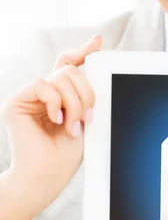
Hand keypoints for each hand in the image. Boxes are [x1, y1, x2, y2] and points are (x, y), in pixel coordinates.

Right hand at [0, 34, 101, 219]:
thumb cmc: (65, 154)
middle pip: (71, 71)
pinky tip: (56, 119)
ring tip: (72, 127)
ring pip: (61, 78)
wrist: (47, 177)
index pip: (70, 64)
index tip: (98, 42)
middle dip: (87, 94)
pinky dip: (55, 102)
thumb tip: (97, 66)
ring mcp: (29, 96)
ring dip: (75, 103)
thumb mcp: (85, 118)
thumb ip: (87, 94)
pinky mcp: (17, 102)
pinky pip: (42, 84)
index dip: (84, 51)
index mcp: (60, 95)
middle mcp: (44, 92)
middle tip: (88, 119)